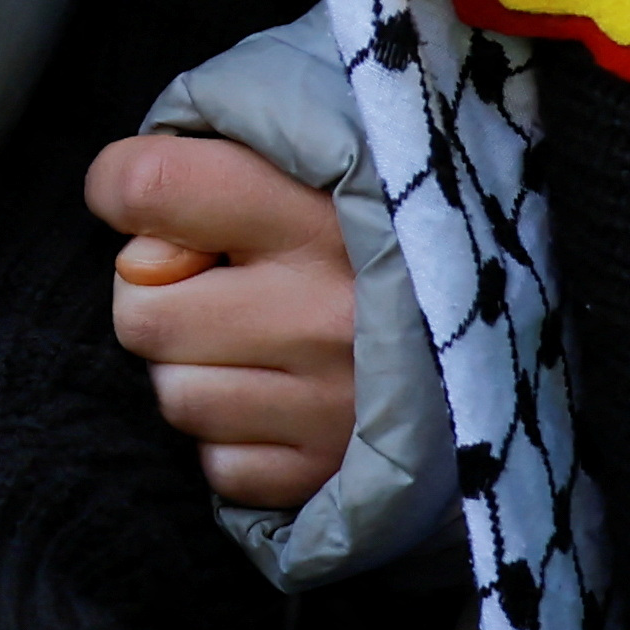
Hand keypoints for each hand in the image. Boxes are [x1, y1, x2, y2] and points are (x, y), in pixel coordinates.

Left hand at [89, 132, 358, 511]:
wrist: (510, 321)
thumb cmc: (381, 221)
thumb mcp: (316, 155)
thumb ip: (217, 160)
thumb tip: (128, 222)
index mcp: (315, 211)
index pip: (148, 187)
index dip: (120, 187)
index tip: (144, 196)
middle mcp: (324, 313)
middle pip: (140, 313)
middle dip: (157, 296)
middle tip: (215, 281)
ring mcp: (333, 404)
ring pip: (175, 396)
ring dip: (198, 370)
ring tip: (257, 340)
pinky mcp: (335, 474)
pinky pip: (219, 466)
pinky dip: (235, 436)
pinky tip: (281, 395)